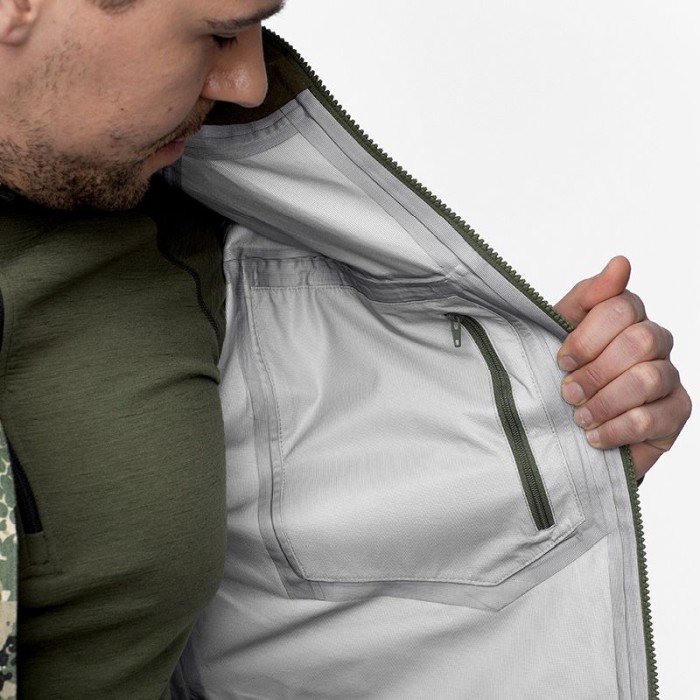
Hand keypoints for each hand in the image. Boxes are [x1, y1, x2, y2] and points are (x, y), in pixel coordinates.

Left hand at [554, 256, 691, 478]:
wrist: (562, 425)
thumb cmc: (561, 371)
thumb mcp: (558, 330)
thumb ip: (586, 297)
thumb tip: (621, 263)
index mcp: (626, 314)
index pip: (621, 307)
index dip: (587, 337)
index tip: (561, 360)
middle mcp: (654, 340)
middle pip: (640, 340)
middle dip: (596, 371)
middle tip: (568, 392)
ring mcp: (669, 376)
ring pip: (648, 379)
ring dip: (604, 401)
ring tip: (578, 417)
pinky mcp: (675, 412)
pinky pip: (653, 418)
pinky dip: (616, 428)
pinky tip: (594, 435)